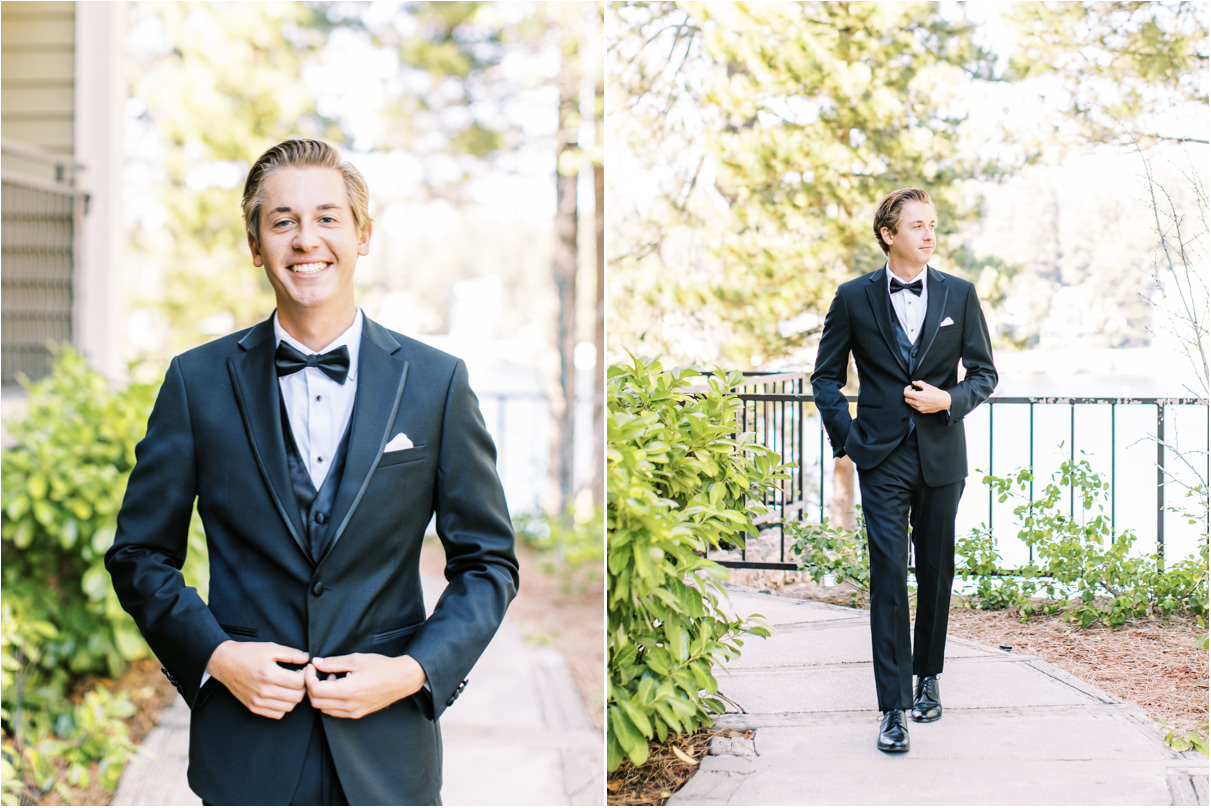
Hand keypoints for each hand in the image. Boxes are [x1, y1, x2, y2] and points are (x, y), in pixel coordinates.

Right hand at [205, 640, 308, 718]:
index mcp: (270, 675)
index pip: (299, 683)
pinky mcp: (253, 707)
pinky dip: (283, 706)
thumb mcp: (271, 648)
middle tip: (299, 678)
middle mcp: (264, 691)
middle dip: (302, 687)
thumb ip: (291, 654)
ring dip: (294, 698)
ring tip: (290, 686)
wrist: (225, 662)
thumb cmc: (247, 653)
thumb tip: (307, 659)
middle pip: (296, 697)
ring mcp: (258, 701)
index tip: (304, 670)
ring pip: (288, 708)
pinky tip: (281, 695)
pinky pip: (276, 714)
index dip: (306, 676)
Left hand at [305, 653, 426, 719]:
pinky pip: (335, 712)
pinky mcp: (358, 714)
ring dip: (321, 695)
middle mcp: (348, 705)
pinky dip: (330, 701)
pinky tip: (339, 688)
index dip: (309, 678)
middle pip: (316, 702)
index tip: (311, 668)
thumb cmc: (382, 667)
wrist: (402, 679)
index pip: (315, 690)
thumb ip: (333, 662)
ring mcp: (353, 712)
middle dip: (312, 687)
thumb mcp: (356, 660)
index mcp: (347, 690)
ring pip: (324, 709)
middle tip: (317, 673)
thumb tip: (316, 663)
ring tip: (332, 679)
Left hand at [904, 380, 950, 413]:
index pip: (905, 393)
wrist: (944, 401)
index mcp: (918, 396)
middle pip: (906, 399)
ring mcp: (920, 408)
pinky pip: (915, 407)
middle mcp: (917, 403)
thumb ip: (919, 383)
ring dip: (911, 399)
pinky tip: (921, 400)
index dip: (906, 389)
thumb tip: (914, 382)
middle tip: (913, 391)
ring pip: (910, 404)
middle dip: (908, 394)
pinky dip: (915, 403)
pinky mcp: (922, 411)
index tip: (910, 387)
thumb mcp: (928, 386)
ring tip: (918, 396)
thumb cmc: (937, 394)